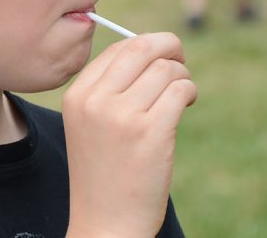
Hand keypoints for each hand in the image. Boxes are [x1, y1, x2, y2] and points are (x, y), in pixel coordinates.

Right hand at [63, 33, 196, 237]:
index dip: (144, 46)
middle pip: (140, 47)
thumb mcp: (89, 124)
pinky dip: (189, 91)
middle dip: (168, 45)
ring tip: (182, 94)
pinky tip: (186, 104)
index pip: (116, 48)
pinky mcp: (151, 131)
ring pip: (165, 68)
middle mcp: (96, 100)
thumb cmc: (104, 174)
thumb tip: (148, 50)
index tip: (159, 58)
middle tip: (181, 60)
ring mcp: (122, 115)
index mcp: (77, 95)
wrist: (106, 224)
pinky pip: (180, 90)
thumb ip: (108, 89)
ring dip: (182, 75)